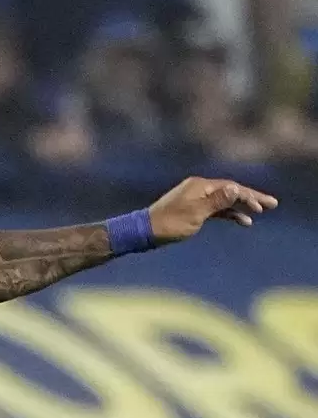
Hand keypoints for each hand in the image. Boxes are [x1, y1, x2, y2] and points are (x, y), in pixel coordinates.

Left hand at [148, 176, 278, 240]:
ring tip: (259, 214)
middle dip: (251, 197)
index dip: (249, 196)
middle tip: (272, 204)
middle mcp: (199, 188)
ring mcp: (196, 198)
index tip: (262, 207)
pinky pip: (216, 209)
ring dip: (242, 206)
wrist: (144, 231)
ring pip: (225, 200)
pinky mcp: (193, 209)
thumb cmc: (169, 224)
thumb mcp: (195, 214)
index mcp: (200, 186)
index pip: (231, 188)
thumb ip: (217, 202)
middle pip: (231, 191)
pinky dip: (229, 214)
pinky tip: (242, 221)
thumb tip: (235, 188)